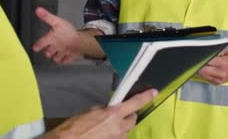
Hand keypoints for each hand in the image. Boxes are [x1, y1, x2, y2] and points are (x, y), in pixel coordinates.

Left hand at [32, 7, 81, 63]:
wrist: (81, 41)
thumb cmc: (69, 32)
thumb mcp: (56, 21)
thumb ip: (46, 17)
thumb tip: (38, 11)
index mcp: (51, 39)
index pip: (41, 43)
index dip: (37, 46)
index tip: (35, 48)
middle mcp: (56, 47)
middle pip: (48, 53)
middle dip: (48, 52)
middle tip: (47, 50)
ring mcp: (63, 53)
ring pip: (56, 58)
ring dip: (55, 57)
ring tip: (55, 54)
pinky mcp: (70, 56)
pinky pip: (65, 61)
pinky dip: (64, 60)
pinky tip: (64, 58)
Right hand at [43, 89, 157, 138]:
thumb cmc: (75, 127)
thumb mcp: (91, 111)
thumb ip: (105, 110)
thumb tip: (111, 109)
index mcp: (113, 114)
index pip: (134, 103)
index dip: (145, 97)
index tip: (153, 93)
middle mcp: (119, 128)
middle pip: (132, 120)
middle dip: (127, 117)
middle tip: (116, 117)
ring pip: (126, 132)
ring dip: (120, 129)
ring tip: (105, 130)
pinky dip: (114, 138)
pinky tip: (103, 136)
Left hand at [197, 48, 227, 84]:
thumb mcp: (227, 51)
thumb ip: (216, 51)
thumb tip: (205, 52)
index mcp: (224, 63)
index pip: (208, 61)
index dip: (201, 58)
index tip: (197, 55)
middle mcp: (221, 73)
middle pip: (203, 70)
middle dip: (198, 65)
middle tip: (194, 60)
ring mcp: (219, 80)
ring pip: (203, 75)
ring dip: (198, 70)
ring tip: (197, 65)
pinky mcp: (218, 83)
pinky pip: (206, 79)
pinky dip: (202, 74)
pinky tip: (203, 70)